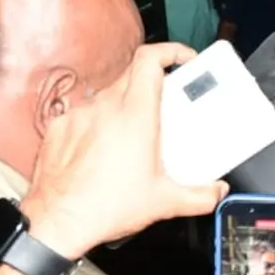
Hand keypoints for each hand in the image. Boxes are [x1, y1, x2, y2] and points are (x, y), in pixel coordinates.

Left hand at [21, 43, 227, 258]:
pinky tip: (106, 148)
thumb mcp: (166, 202)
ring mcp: (79, 115)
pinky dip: (100, 122)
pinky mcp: (60, 128)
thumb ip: (201, 195)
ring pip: (109, 94)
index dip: (170, 51)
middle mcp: (105, 108)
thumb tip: (217, 191)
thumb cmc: (104, 208)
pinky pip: (85, 113)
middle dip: (155, 80)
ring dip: (127, 104)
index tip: (183, 60)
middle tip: (169, 100)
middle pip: (133, 72)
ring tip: (137, 131)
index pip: (150, 59)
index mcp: (134, 116)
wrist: (57, 223)